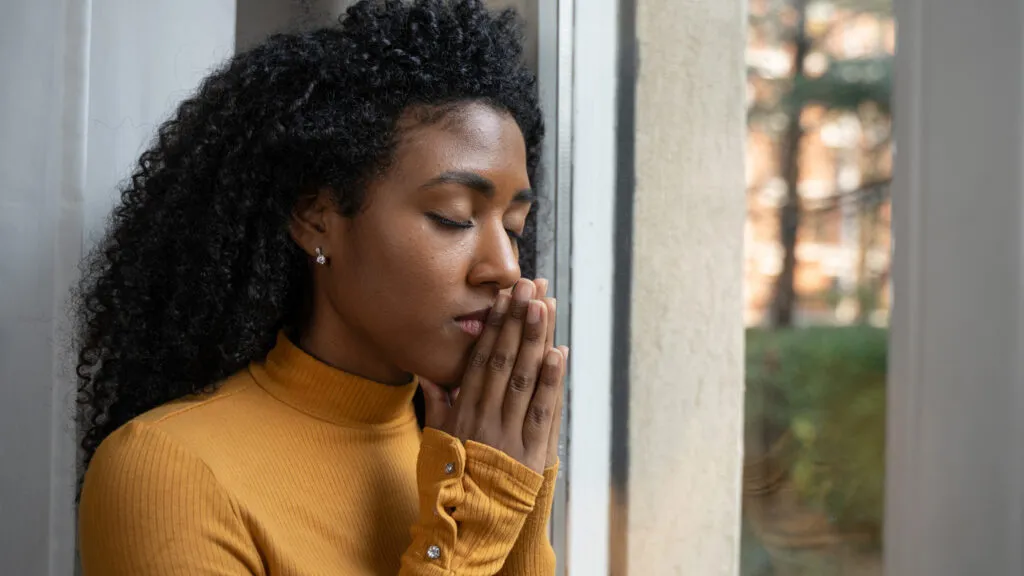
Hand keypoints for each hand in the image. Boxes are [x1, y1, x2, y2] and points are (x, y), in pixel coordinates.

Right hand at [420, 279, 565, 472]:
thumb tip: (430, 373)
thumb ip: (438, 405)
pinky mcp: (532, 453)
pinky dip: (553, 381)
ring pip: (525, 379)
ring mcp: (510, 435)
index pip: (481, 360)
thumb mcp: (436, 442)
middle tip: (528, 285)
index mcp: (463, 413)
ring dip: (536, 339)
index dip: (493, 327)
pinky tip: (558, 352)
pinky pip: (543, 412)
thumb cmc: (449, 484)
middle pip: (505, 361)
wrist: (466, 529)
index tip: (502, 298)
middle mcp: (486, 418)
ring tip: (544, 304)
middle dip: (517, 320)